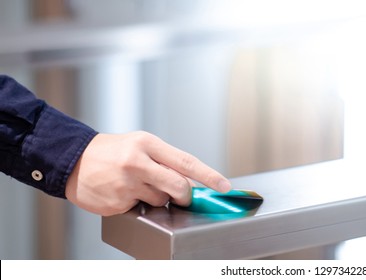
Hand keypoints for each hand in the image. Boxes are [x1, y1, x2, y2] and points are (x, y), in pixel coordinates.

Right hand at [65, 131, 231, 215]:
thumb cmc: (113, 152)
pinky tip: (124, 192)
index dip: (209, 176)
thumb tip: (193, 181)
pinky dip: (138, 204)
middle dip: (185, 195)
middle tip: (183, 196)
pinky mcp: (117, 202)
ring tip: (139, 186)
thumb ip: (167, 161)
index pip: (187, 162)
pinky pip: (141, 209)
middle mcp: (137, 162)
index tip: (225, 186)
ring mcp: (126, 183)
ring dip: (157, 198)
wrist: (73, 160)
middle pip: (178, 186)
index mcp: (147, 144)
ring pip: (161, 200)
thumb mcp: (141, 145)